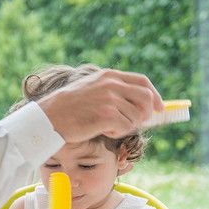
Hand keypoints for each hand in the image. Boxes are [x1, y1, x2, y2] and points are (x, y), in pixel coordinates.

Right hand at [37, 69, 162, 141]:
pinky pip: (125, 128)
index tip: (159, 108)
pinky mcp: (106, 115)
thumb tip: (140, 105)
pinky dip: (117, 133)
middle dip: (145, 114)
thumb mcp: (91, 89)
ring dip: (126, 126)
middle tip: (134, 124)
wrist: (49, 118)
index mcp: (109, 76)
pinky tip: (102, 131)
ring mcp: (109, 99)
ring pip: (136, 117)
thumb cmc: (68, 108)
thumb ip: (113, 91)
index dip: (155, 95)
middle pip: (146, 98)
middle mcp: (112, 84)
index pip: (143, 81)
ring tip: (108, 127)